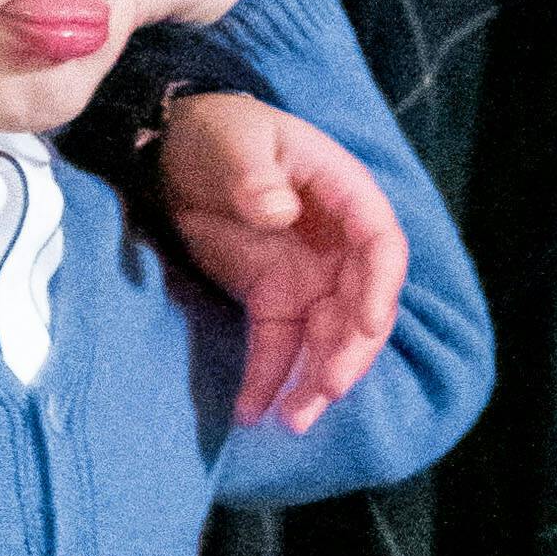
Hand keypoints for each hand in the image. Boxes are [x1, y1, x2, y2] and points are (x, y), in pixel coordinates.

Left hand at [153, 86, 405, 432]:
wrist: (174, 149)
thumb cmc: (220, 132)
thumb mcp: (235, 142)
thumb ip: (256, 175)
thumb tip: (280, 213)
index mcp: (346, 196)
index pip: (381, 245)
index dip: (381, 287)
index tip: (368, 324)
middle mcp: (338, 244)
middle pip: (360, 305)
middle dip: (348, 351)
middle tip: (326, 390)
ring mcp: (308, 276)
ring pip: (325, 338)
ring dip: (314, 382)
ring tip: (292, 423)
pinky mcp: (272, 299)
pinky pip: (279, 346)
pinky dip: (268, 380)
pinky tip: (252, 413)